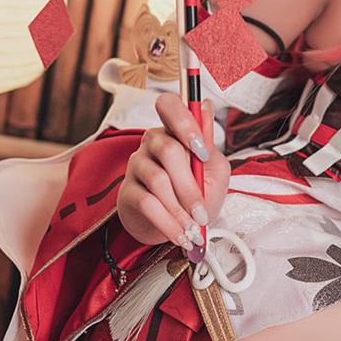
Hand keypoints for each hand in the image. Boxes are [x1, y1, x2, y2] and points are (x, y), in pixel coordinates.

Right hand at [117, 93, 230, 249]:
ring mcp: (137, 164)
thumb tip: (208, 108)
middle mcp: (153, 142)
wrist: (177, 227)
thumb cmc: (196, 197)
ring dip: (180, 209)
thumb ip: (210, 147)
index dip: (184, 122)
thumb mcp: (214, 173)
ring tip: (192, 229)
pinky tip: (179, 235)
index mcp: (175, 131)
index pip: (170, 106)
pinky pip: (147, 203)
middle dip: (189, 187)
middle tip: (201, 212)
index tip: (202, 151)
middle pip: (168, 150)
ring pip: (158, 180)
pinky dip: (167, 222)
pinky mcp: (127, 191)